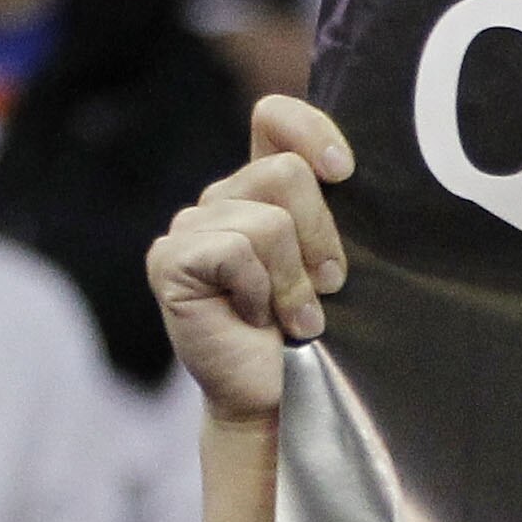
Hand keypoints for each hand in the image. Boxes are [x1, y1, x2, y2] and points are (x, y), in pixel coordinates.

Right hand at [147, 94, 353, 427]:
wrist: (287, 403)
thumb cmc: (319, 340)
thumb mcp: (338, 267)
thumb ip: (339, 216)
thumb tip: (351, 170)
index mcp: (263, 190)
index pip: (274, 119)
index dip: (311, 131)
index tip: (344, 172)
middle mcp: (223, 199)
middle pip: (287, 174)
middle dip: (321, 241)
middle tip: (323, 292)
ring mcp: (190, 227)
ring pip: (269, 222)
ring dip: (294, 284)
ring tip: (292, 320)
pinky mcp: (170, 259)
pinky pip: (235, 251)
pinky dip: (259, 294)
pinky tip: (254, 320)